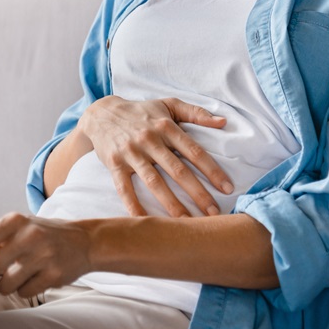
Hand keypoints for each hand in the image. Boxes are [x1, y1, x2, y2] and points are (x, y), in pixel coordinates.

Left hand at [0, 213, 92, 303]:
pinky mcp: (54, 274)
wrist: (84, 241)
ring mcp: (43, 255)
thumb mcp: (12, 229)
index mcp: (14, 221)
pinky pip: (25, 292)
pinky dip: (24, 289)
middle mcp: (29, 236)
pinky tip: (35, 276)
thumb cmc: (41, 234)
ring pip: (7, 284)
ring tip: (19, 272)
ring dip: (5, 285)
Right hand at [78, 96, 232, 217]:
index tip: (227, 188)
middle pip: (177, 170)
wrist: (101, 113)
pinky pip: (124, 188)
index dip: (212, 170)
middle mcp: (150, 140)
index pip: (194, 151)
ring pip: (154, 182)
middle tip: (214, 213)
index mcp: (166, 127)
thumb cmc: (141, 112)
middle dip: (198, 193)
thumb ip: (196, 113)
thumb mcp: (169, 105)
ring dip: (172, 205)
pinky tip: (145, 221)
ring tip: (187, 223)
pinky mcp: (115, 164)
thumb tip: (223, 122)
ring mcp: (131, 153)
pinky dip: (133, 205)